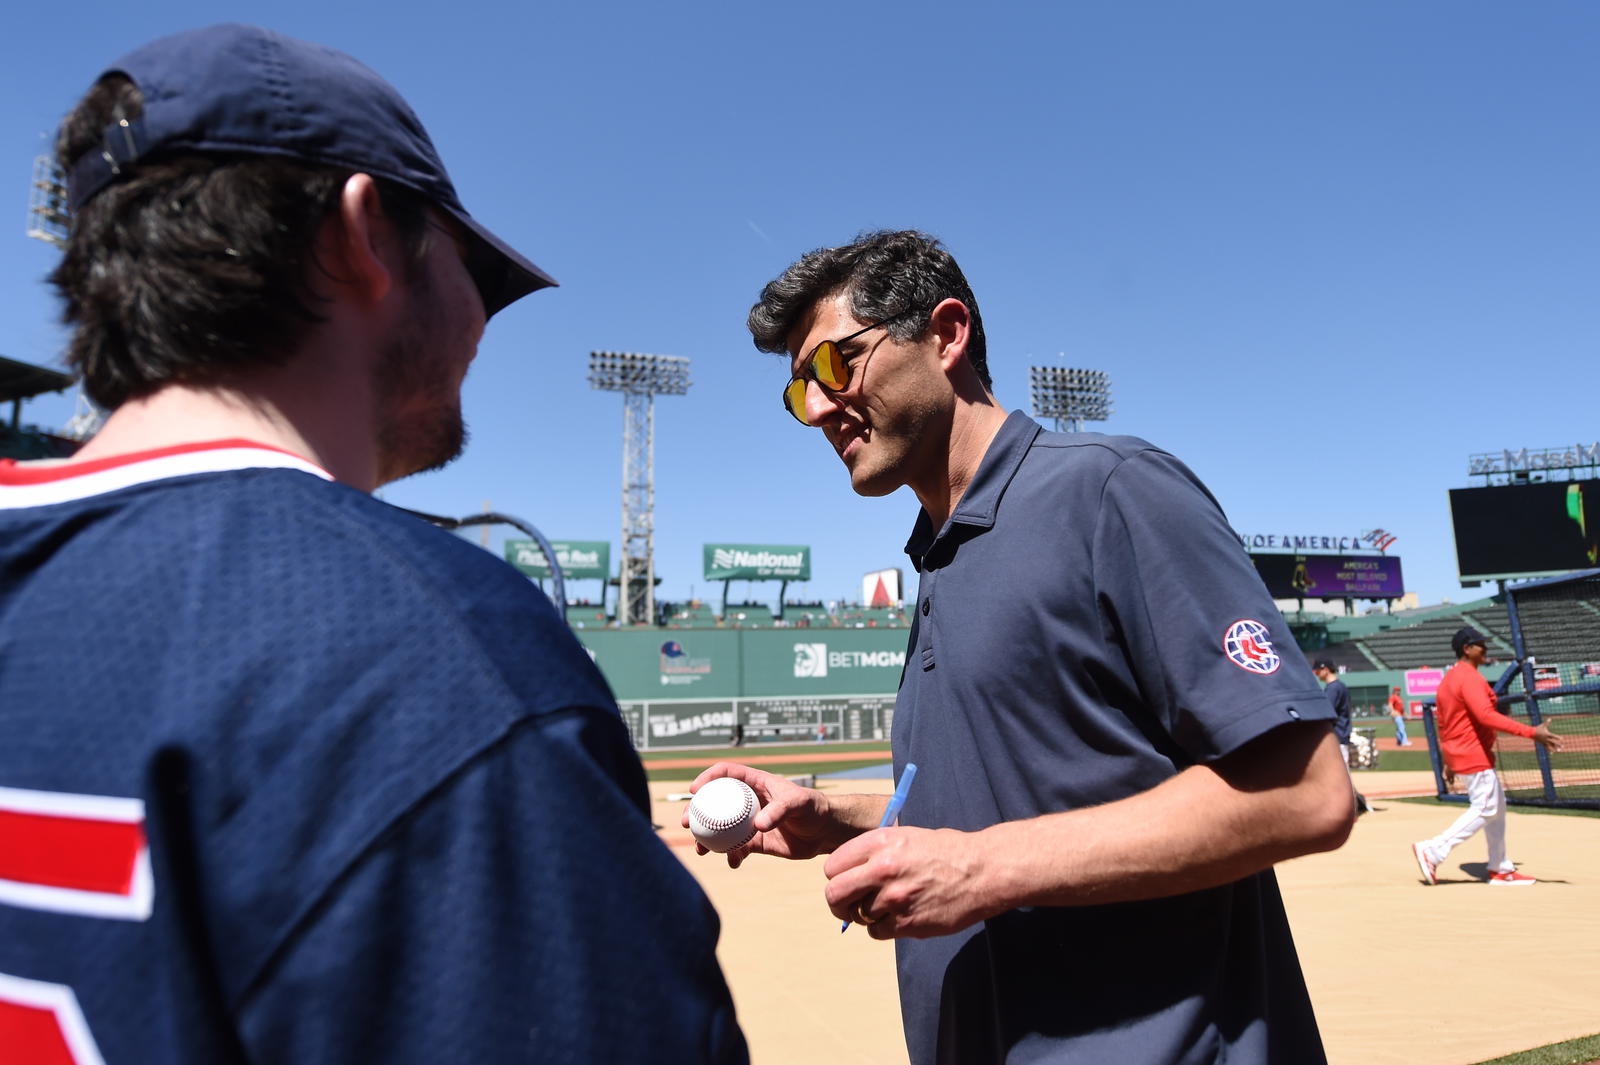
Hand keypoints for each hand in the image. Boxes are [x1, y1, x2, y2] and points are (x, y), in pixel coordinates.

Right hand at [683, 762, 853, 867]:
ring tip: (701, 850)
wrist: (825, 832)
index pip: (726, 773)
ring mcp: (750, 822)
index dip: (708, 777)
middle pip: (715, 803)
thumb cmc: (814, 808)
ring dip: (707, 839)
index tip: (695, 789)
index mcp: (755, 783)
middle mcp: (748, 801)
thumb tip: (758, 824)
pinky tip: (734, 862)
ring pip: (720, 829)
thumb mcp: (799, 803)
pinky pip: (736, 849)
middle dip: (697, 811)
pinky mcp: (756, 841)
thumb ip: (780, 809)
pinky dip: (731, 856)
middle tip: (688, 822)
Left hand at [823, 826, 1004, 939]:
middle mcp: (883, 869)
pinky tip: (899, 917)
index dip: (836, 876)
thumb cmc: (946, 851)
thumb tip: (847, 872)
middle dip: (837, 902)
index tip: (845, 881)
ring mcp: (895, 898)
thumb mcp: (907, 836)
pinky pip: (876, 932)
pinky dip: (882, 928)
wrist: (982, 871)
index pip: (832, 866)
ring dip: (867, 914)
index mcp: (880, 842)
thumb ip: (875, 852)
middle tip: (847, 904)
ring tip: (889, 905)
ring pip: (857, 915)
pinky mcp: (908, 923)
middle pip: (834, 894)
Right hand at [1533, 723, 1563, 751]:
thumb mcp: (1542, 725)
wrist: (1531, 733)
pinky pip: (1546, 747)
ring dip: (1555, 748)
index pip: (1553, 736)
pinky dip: (1549, 750)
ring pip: (1550, 746)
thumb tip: (1550, 718)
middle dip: (1558, 744)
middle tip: (1562, 746)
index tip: (1562, 738)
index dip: (1557, 737)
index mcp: (1547, 734)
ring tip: (1559, 751)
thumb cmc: (1537, 728)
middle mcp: (1546, 739)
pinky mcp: (1542, 743)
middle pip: (1553, 742)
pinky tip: (1552, 753)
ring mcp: (1544, 742)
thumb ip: (1547, 723)